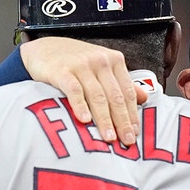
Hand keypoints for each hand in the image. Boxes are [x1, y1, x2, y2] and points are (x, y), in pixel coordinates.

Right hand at [20, 36, 146, 145]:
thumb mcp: (102, 67)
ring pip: (97, 96)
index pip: (128, 92)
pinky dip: (80, 106)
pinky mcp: (62, 70)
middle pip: (115, 96)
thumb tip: (145, 98)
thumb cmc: (76, 62)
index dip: (133, 114)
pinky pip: (74, 90)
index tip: (136, 133)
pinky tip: (85, 120)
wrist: (44, 48)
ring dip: (104, 119)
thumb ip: (122, 82)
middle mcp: (101, 61)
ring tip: (109, 137)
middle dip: (122, 121)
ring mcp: (81, 65)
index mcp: (114, 61)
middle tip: (127, 141)